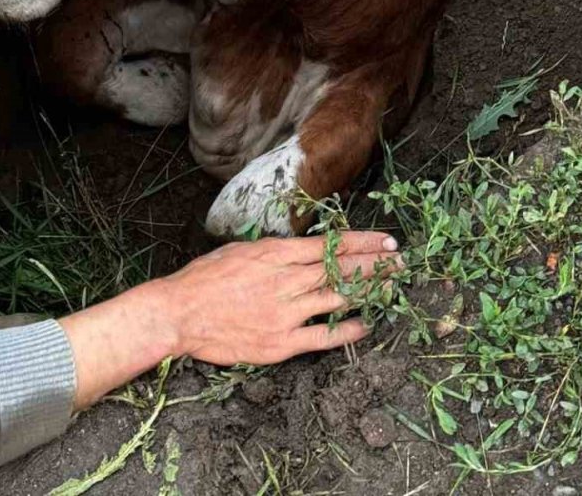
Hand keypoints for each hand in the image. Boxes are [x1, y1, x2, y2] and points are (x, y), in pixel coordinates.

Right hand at [61, 230, 397, 409]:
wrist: (179, 312)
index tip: (386, 240)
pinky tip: (367, 324)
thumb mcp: (242, 249)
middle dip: (375, 264)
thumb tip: (303, 249)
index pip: (330, 245)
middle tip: (402, 260)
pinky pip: (321, 336)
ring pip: (337, 298)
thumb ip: (276, 251)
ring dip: (368, 291)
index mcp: (276, 254)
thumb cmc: (206, 277)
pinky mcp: (280, 343)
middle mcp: (285, 281)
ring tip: (393, 285)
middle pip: (340, 270)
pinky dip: (346, 329)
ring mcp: (285, 313)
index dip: (362, 242)